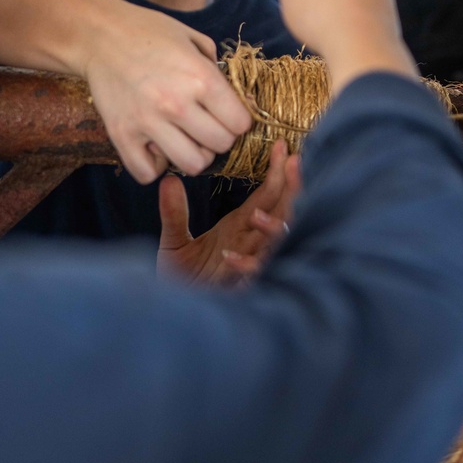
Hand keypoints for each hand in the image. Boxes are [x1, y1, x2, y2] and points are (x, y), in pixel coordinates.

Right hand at [81, 0, 251, 184]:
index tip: (226, 114)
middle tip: (205, 125)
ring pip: (192, 165)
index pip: (240, 124)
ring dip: (193, 155)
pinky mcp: (121, 135)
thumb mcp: (194, 40)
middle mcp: (176, 103)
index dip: (238, 120)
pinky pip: (147, 173)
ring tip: (184, 139)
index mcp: (200, 77)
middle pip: (220, 146)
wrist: (100, 35)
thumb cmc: (151, 34)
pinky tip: (155, 147)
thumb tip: (240, 102)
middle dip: (219, 138)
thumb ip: (219, 71)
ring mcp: (147, 122)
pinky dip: (155, 165)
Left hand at [157, 140, 300, 284]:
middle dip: (290, 189)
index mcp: (239, 228)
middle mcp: (249, 242)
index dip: (276, 172)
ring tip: (257, 214)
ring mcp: (247, 264)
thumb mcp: (174, 242)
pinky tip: (230, 256)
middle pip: (280, 212)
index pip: (265, 195)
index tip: (282, 146)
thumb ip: (174, 213)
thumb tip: (168, 180)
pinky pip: (250, 275)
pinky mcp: (238, 288)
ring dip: (269, 228)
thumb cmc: (182, 281)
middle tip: (295, 162)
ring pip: (273, 242)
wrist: (175, 316)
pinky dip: (244, 265)